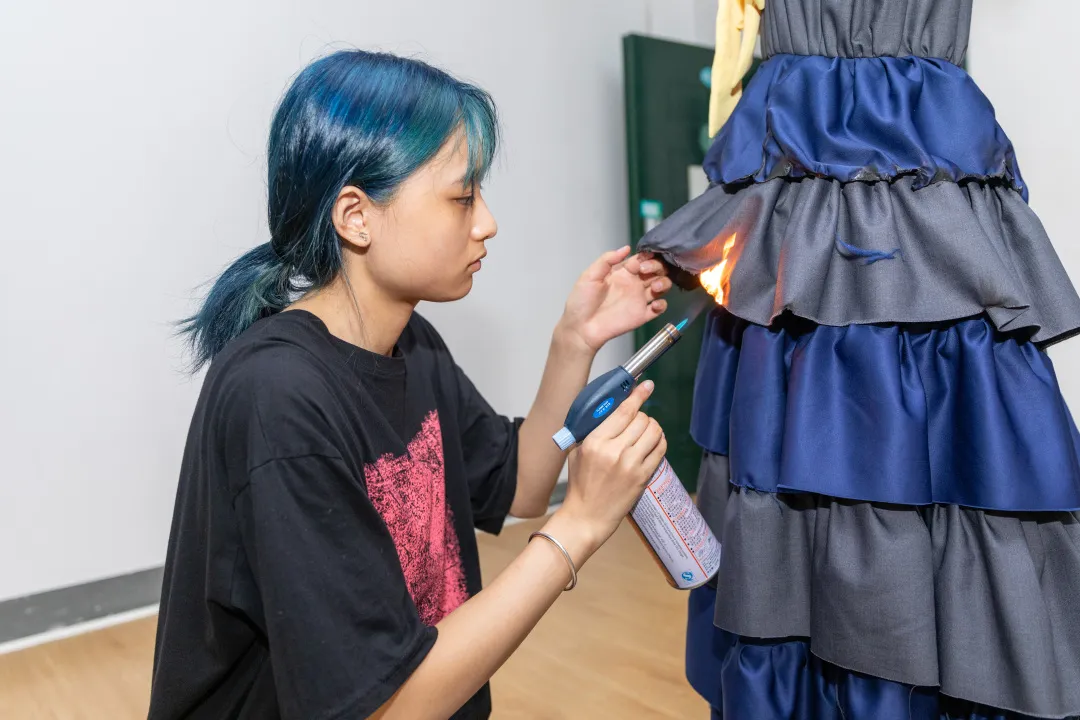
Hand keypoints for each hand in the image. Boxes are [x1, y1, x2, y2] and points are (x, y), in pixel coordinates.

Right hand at [558, 381, 666, 547]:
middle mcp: (615, 451)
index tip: (646, 385)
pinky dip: (659, 441)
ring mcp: (631, 464)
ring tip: (646, 431)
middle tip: (638, 419)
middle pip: (641, 419)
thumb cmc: (580, 485)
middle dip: (642, 415)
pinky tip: (652, 443)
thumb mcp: (577, 452)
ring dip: (653, 427)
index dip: (637, 395)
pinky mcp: (643, 476)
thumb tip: (609, 410)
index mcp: (595, 442)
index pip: (623, 411)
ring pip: (654, 431)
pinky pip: (660, 449)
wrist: (586, 516)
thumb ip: (591, 430)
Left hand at [559, 246, 671, 352]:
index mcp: (622, 273)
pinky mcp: (641, 315)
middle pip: (656, 270)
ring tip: (655, 287)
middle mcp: (633, 284)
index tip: (641, 261)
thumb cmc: (581, 301)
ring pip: (662, 286)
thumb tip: (626, 248)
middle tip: (645, 271)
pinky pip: (659, 309)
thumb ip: (607, 260)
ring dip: (664, 283)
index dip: (646, 257)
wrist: (580, 327)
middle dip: (656, 267)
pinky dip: (662, 305)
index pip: (642, 259)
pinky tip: (654, 304)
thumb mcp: (590, 275)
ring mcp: (639, 300)